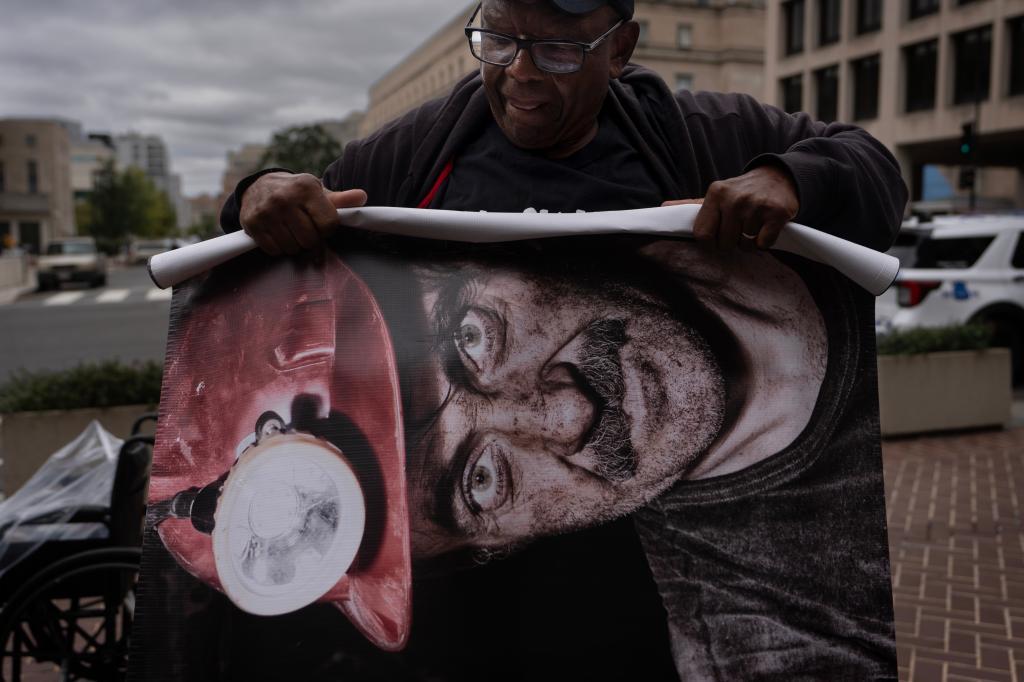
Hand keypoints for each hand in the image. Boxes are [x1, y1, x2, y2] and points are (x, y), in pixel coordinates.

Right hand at [239, 172, 367, 254]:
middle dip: (311, 240)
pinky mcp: (252, 224)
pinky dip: (279, 248)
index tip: (321, 224)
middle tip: (305, 229)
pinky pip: (274, 250)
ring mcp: (266, 212)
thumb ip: (341, 199)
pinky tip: (278, 234)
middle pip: (310, 240)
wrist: (259, 186)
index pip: (328, 225)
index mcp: (305, 188)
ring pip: (292, 248)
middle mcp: (284, 198)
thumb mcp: (318, 192)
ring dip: (295, 245)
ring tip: (291, 231)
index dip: (327, 230)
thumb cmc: (297, 193)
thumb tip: (362, 197)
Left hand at [662, 165, 798, 249]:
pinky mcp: (777, 213)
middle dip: (732, 241)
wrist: (778, 177)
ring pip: (745, 245)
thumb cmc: (741, 192)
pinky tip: (767, 227)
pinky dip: (765, 242)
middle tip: (740, 226)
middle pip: (724, 244)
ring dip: (750, 241)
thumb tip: (663, 207)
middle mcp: (734, 199)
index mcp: (716, 194)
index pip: (702, 235)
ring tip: (754, 224)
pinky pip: (764, 244)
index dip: (710, 242)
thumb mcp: (716, 194)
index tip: (718, 237)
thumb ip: (690, 205)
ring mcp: (756, 205)